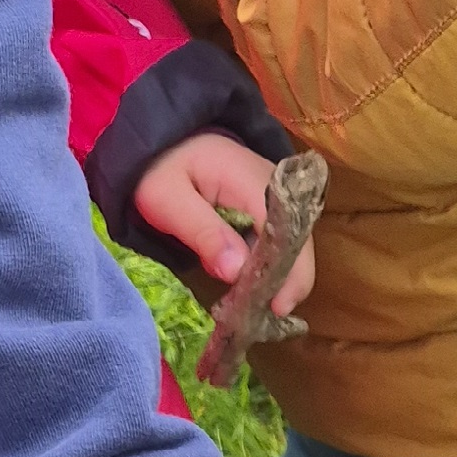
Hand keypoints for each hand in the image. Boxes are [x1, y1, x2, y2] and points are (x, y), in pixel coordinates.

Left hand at [133, 131, 315, 315]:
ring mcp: (277, 199)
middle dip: (285, 283)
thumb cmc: (157, 167)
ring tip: (250, 303)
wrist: (159, 140)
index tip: (274, 308)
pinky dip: (268, 267)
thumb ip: (202, 232)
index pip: (286, 235)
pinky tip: (247, 283)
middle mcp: (278, 190)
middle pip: (298, 245)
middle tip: (259, 315)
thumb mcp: (166, 198)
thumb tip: (237, 272)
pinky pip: (280, 243)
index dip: (287, 275)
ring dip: (276, 278)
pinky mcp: (270, 210)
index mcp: (255, 183)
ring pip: (293, 248)